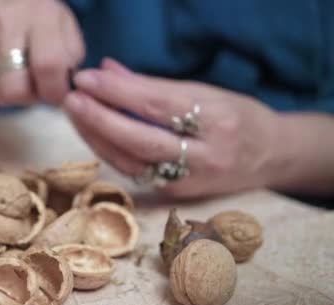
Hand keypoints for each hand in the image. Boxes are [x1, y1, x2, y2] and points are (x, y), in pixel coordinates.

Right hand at [0, 0, 83, 105]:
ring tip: (15, 73)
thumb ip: (70, 56)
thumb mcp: (62, 24)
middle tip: (33, 86)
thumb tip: (64, 89)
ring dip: (9, 92)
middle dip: (28, 97)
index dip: (54, 90)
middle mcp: (7, 24)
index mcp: (41, 16)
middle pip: (14, 89)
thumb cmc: (34, 12)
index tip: (56, 92)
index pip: (48, 66)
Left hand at [63, 58, 286, 198]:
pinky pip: (134, 172)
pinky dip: (110, 152)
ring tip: (76, 113)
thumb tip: (106, 70)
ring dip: (97, 137)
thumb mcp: (205, 91)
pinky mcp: (176, 195)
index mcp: (219, 119)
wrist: (270, 157)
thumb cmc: (236, 116)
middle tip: (72, 99)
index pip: (159, 104)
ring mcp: (191, 181)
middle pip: (142, 139)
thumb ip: (153, 84)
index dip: (119, 91)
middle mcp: (206, 155)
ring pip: (132, 161)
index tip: (87, 78)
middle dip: (100, 119)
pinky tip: (92, 134)